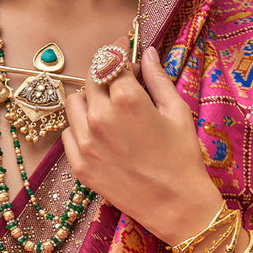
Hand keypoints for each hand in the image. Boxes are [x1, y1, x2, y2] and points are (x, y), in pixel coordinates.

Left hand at [62, 39, 223, 245]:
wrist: (176, 206)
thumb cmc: (183, 158)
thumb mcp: (177, 112)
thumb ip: (158, 78)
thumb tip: (147, 53)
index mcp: (127, 99)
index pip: (112, 60)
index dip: (118, 50)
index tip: (123, 46)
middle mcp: (100, 117)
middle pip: (91, 77)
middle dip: (105, 71)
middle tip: (119, 76)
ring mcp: (86, 142)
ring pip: (74, 102)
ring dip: (89, 97)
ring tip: (108, 105)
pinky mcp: (79, 164)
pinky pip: (69, 132)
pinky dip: (81, 126)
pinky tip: (100, 131)